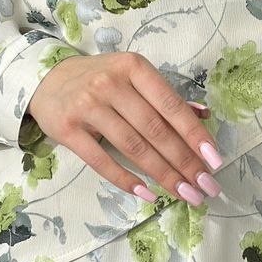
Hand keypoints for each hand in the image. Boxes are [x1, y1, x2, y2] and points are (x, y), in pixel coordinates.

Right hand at [26, 51, 221, 206]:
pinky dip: (126, 180)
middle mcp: (111, 84)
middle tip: (205, 187)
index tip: (214, 160)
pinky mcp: (67, 129)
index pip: (170, 105)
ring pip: (132, 147)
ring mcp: (87, 106)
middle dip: (184, 162)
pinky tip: (148, 193)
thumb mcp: (133, 76)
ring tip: (184, 193)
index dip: (194, 134)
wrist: (47, 79)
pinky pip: (101, 161)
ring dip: (162, 175)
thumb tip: (204, 116)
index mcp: (133, 67)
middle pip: (154, 130)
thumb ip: (167, 96)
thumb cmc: (99, 78)